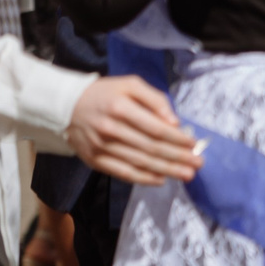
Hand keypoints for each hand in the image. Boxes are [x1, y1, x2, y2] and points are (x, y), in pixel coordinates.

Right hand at [67, 76, 199, 184]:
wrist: (65, 106)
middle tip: (198, 164)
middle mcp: (109, 129)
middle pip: (150, 147)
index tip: (194, 144)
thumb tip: (174, 121)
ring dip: (166, 170)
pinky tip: (161, 180)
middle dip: (178, 157)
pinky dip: (143, 178)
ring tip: (187, 174)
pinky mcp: (94, 160)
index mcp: (120, 107)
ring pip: (139, 162)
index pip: (155, 128)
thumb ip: (155, 99)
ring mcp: (100, 147)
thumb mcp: (130, 85)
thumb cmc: (106, 94)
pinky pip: (122, 172)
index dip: (177, 138)